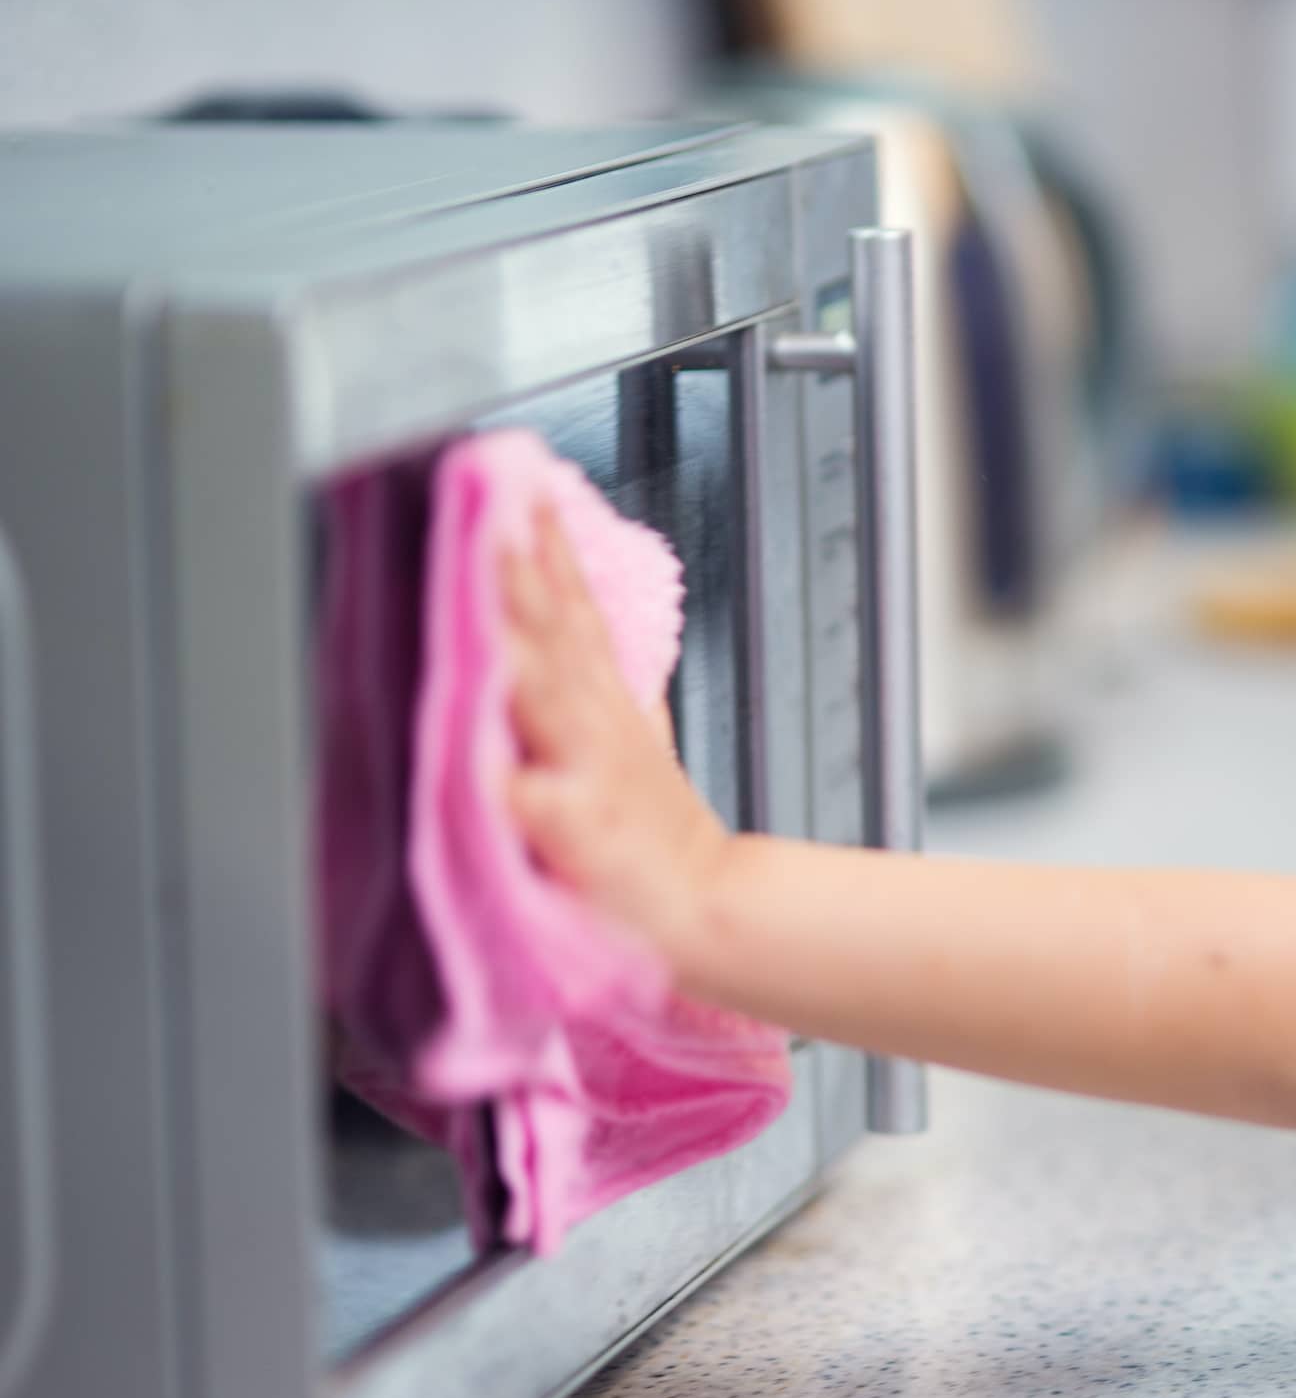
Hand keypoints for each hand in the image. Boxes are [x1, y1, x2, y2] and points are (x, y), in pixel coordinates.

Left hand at [501, 504, 732, 967]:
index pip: (573, 609)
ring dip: (521, 651)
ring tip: (493, 609)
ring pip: (548, 701)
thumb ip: (606, 679)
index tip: (528, 493)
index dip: (552, 549)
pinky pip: (536, 802)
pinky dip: (514, 780)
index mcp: (602, 703)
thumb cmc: (656, 829)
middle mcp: (594, 727)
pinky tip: (490, 757)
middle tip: (499, 523)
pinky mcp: (577, 832)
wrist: (703, 904)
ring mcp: (587, 775)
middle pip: (556, 639)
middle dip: (527, 580)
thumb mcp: (638, 736)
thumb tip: (578, 617)